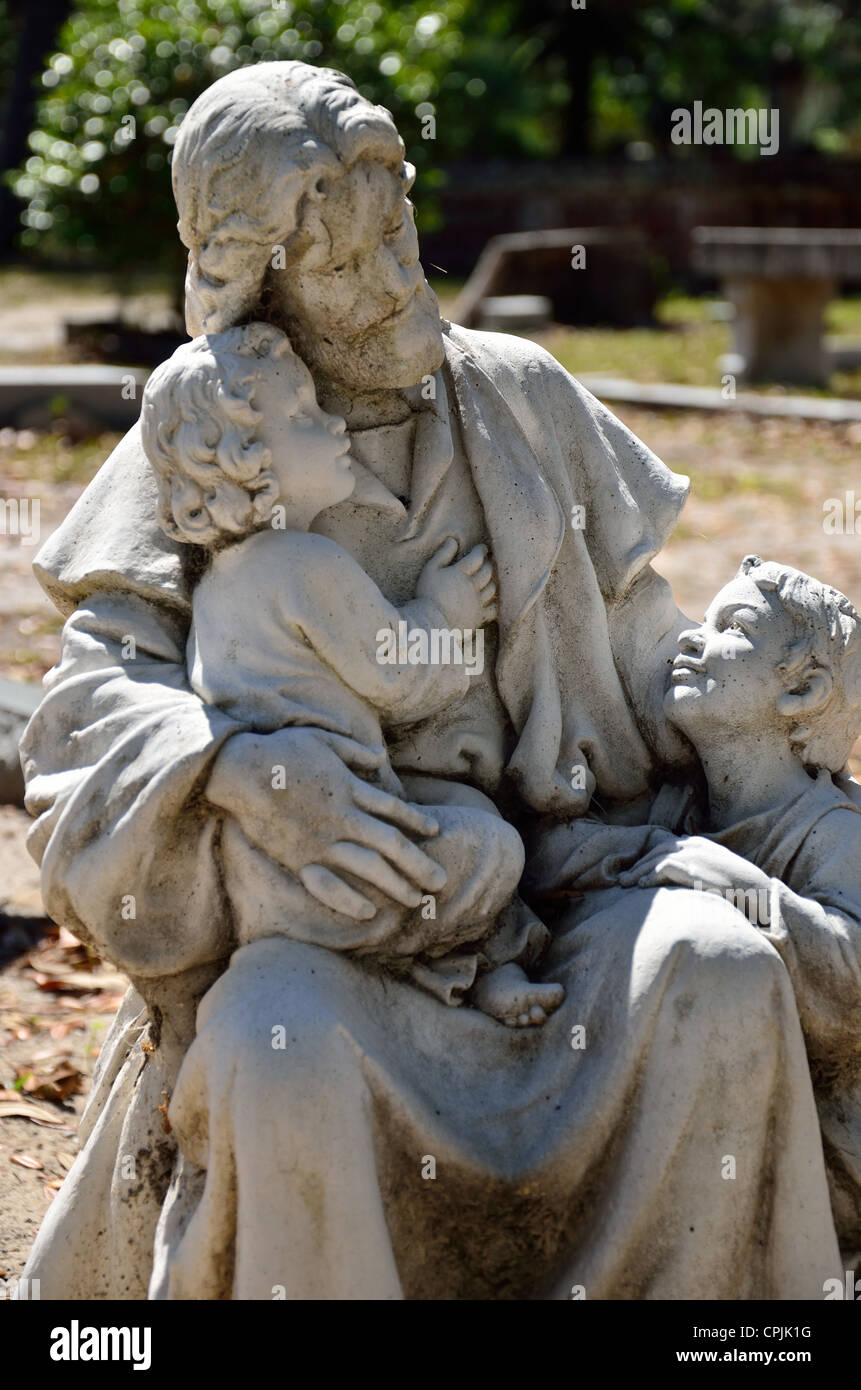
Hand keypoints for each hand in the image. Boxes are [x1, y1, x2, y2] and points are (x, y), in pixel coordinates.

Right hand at [208, 726, 446, 921]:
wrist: (242, 772)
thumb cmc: (282, 751)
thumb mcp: (324, 740)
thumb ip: (355, 752)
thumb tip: (380, 756)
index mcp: (350, 789)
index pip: (393, 809)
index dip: (416, 820)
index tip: (435, 831)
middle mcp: (343, 819)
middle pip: (390, 844)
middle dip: (418, 864)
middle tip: (440, 883)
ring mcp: (322, 842)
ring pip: (368, 867)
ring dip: (395, 885)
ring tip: (415, 900)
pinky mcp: (300, 859)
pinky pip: (329, 884)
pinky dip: (349, 899)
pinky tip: (368, 912)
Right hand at [416, 536, 497, 630]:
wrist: (429, 623)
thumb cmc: (426, 595)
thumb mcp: (430, 570)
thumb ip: (443, 554)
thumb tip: (453, 540)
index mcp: (460, 573)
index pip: (477, 557)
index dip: (481, 551)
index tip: (483, 548)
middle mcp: (473, 586)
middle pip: (488, 571)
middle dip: (489, 564)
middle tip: (487, 561)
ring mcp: (478, 602)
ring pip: (492, 588)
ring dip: (492, 581)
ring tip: (489, 578)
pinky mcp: (479, 617)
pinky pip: (494, 608)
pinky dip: (495, 603)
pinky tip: (492, 600)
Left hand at [618, 835, 770, 900]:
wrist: (757, 890)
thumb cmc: (738, 885)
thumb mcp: (717, 869)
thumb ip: (700, 867)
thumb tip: (686, 877)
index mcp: (698, 843)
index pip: (665, 846)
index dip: (648, 858)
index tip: (636, 870)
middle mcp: (693, 844)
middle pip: (656, 851)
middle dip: (638, 865)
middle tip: (622, 879)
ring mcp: (693, 855)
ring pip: (655, 859)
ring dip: (638, 872)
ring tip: (625, 884)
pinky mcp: (692, 868)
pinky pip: (662, 869)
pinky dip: (649, 877)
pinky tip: (641, 887)